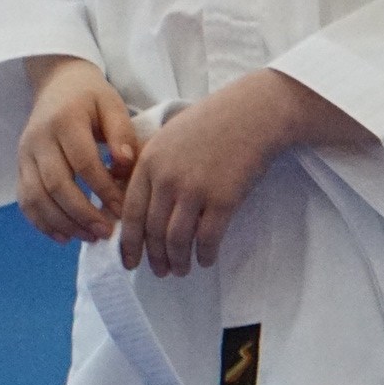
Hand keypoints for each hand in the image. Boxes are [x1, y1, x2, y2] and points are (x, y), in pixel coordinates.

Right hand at [18, 58, 139, 243]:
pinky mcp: (20, 167)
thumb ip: (121, 133)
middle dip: (82, 213)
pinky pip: (25, 201)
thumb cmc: (91, 97)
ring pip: (36, 198)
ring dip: (63, 223)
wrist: (57, 84)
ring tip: (89, 237)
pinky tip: (65, 236)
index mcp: (64, 120)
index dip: (103, 189)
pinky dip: (42, 223)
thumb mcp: (112, 104)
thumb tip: (126, 165)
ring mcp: (25, 154)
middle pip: (56, 184)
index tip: (122, 209)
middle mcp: (39, 138)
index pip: (83, 162)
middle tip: (106, 232)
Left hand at [120, 70, 368, 277]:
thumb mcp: (169, 136)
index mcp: (150, 161)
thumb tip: (133, 199)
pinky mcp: (223, 199)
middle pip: (153, 231)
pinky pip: (207, 239)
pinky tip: (206, 260)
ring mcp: (195, 189)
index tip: (129, 261)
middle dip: (155, 258)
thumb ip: (150, 165)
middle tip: (160, 272)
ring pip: (177, 240)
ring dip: (178, 261)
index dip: (129, 243)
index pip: (131, 213)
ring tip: (181, 269)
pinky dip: (204, 255)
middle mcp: (167, 178)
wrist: (255, 113)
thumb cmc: (213, 122)